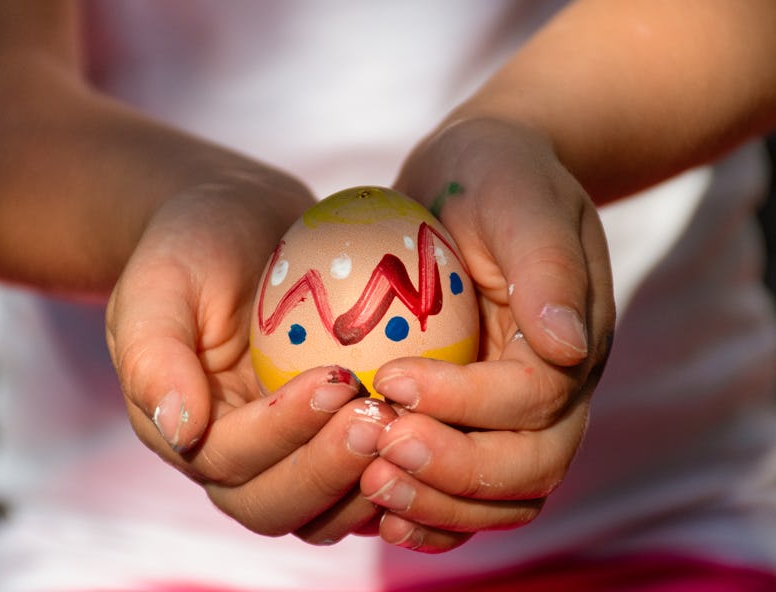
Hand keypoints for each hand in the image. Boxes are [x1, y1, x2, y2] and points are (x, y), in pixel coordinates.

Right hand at [106, 179, 397, 542]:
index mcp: (185, 429)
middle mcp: (234, 459)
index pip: (229, 458)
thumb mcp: (161, 281)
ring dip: (363, 483)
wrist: (241, 225)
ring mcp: (284, 456)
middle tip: (379, 417)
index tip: (336, 381)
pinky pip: (360, 480)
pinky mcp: (328, 442)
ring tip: (408, 427)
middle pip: (276, 504)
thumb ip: (155, 354)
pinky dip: (393, 475)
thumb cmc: (195, 245)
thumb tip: (182, 430)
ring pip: (322, 510)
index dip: (282, 431)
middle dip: (328, 470)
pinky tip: (433, 434)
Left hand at [359, 117, 614, 551]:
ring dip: (437, 504)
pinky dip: (429, 510)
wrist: (482, 178)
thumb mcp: (522, 200)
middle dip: (453, 471)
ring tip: (370, 483)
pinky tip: (377, 509)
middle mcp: (555, 392)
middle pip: (526, 469)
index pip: (534, 401)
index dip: (464, 402)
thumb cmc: (500, 178)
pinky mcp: (474, 419)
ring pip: (501, 497)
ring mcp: (516, 413)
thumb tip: (568, 347)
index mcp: (573, 344)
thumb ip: (548, 268)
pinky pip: (464, 490)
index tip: (389, 377)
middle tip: (378, 452)